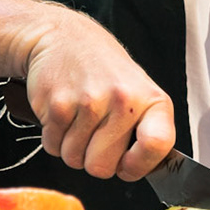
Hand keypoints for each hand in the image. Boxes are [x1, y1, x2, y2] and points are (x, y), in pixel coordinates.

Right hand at [19, 10, 174, 180]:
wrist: (63, 37)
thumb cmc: (103, 71)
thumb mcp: (139, 93)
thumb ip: (146, 132)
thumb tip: (144, 171)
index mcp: (152, 100)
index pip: (157, 146)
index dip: (139, 166)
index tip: (127, 165)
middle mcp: (123, 100)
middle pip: (103, 167)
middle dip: (94, 160)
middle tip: (94, 134)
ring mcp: (90, 102)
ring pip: (74, 160)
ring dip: (72, 147)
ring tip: (78, 119)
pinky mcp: (58, 105)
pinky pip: (52, 147)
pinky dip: (54, 137)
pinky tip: (63, 113)